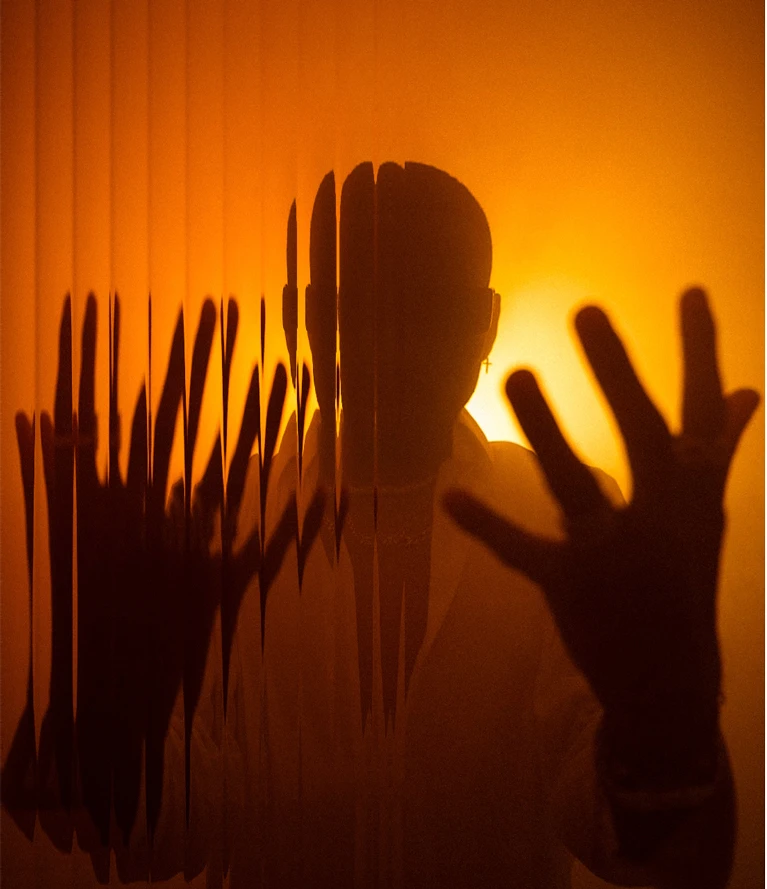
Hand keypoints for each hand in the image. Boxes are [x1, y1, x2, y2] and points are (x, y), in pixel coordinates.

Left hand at [444, 288, 758, 779]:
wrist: (672, 688)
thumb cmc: (684, 587)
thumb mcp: (706, 519)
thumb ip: (714, 454)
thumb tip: (744, 392)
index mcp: (696, 498)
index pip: (702, 416)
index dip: (699, 354)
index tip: (690, 292)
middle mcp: (662, 520)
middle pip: (642, 437)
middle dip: (618, 374)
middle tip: (587, 310)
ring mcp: (614, 555)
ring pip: (577, 485)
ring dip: (545, 430)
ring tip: (514, 373)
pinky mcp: (568, 586)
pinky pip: (523, 551)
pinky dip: (488, 525)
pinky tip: (452, 496)